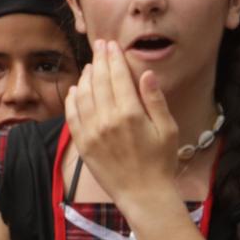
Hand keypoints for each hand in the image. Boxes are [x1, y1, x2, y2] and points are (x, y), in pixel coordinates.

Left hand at [65, 41, 182, 208]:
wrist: (144, 195)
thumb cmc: (161, 162)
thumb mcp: (167, 129)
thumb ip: (155, 100)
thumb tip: (146, 73)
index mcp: (130, 114)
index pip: (118, 76)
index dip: (113, 57)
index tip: (111, 44)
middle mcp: (107, 119)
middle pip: (98, 80)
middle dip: (99, 60)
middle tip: (99, 46)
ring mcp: (92, 132)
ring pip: (83, 94)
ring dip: (85, 76)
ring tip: (90, 66)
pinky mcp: (83, 143)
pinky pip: (73, 115)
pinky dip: (73, 98)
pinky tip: (76, 89)